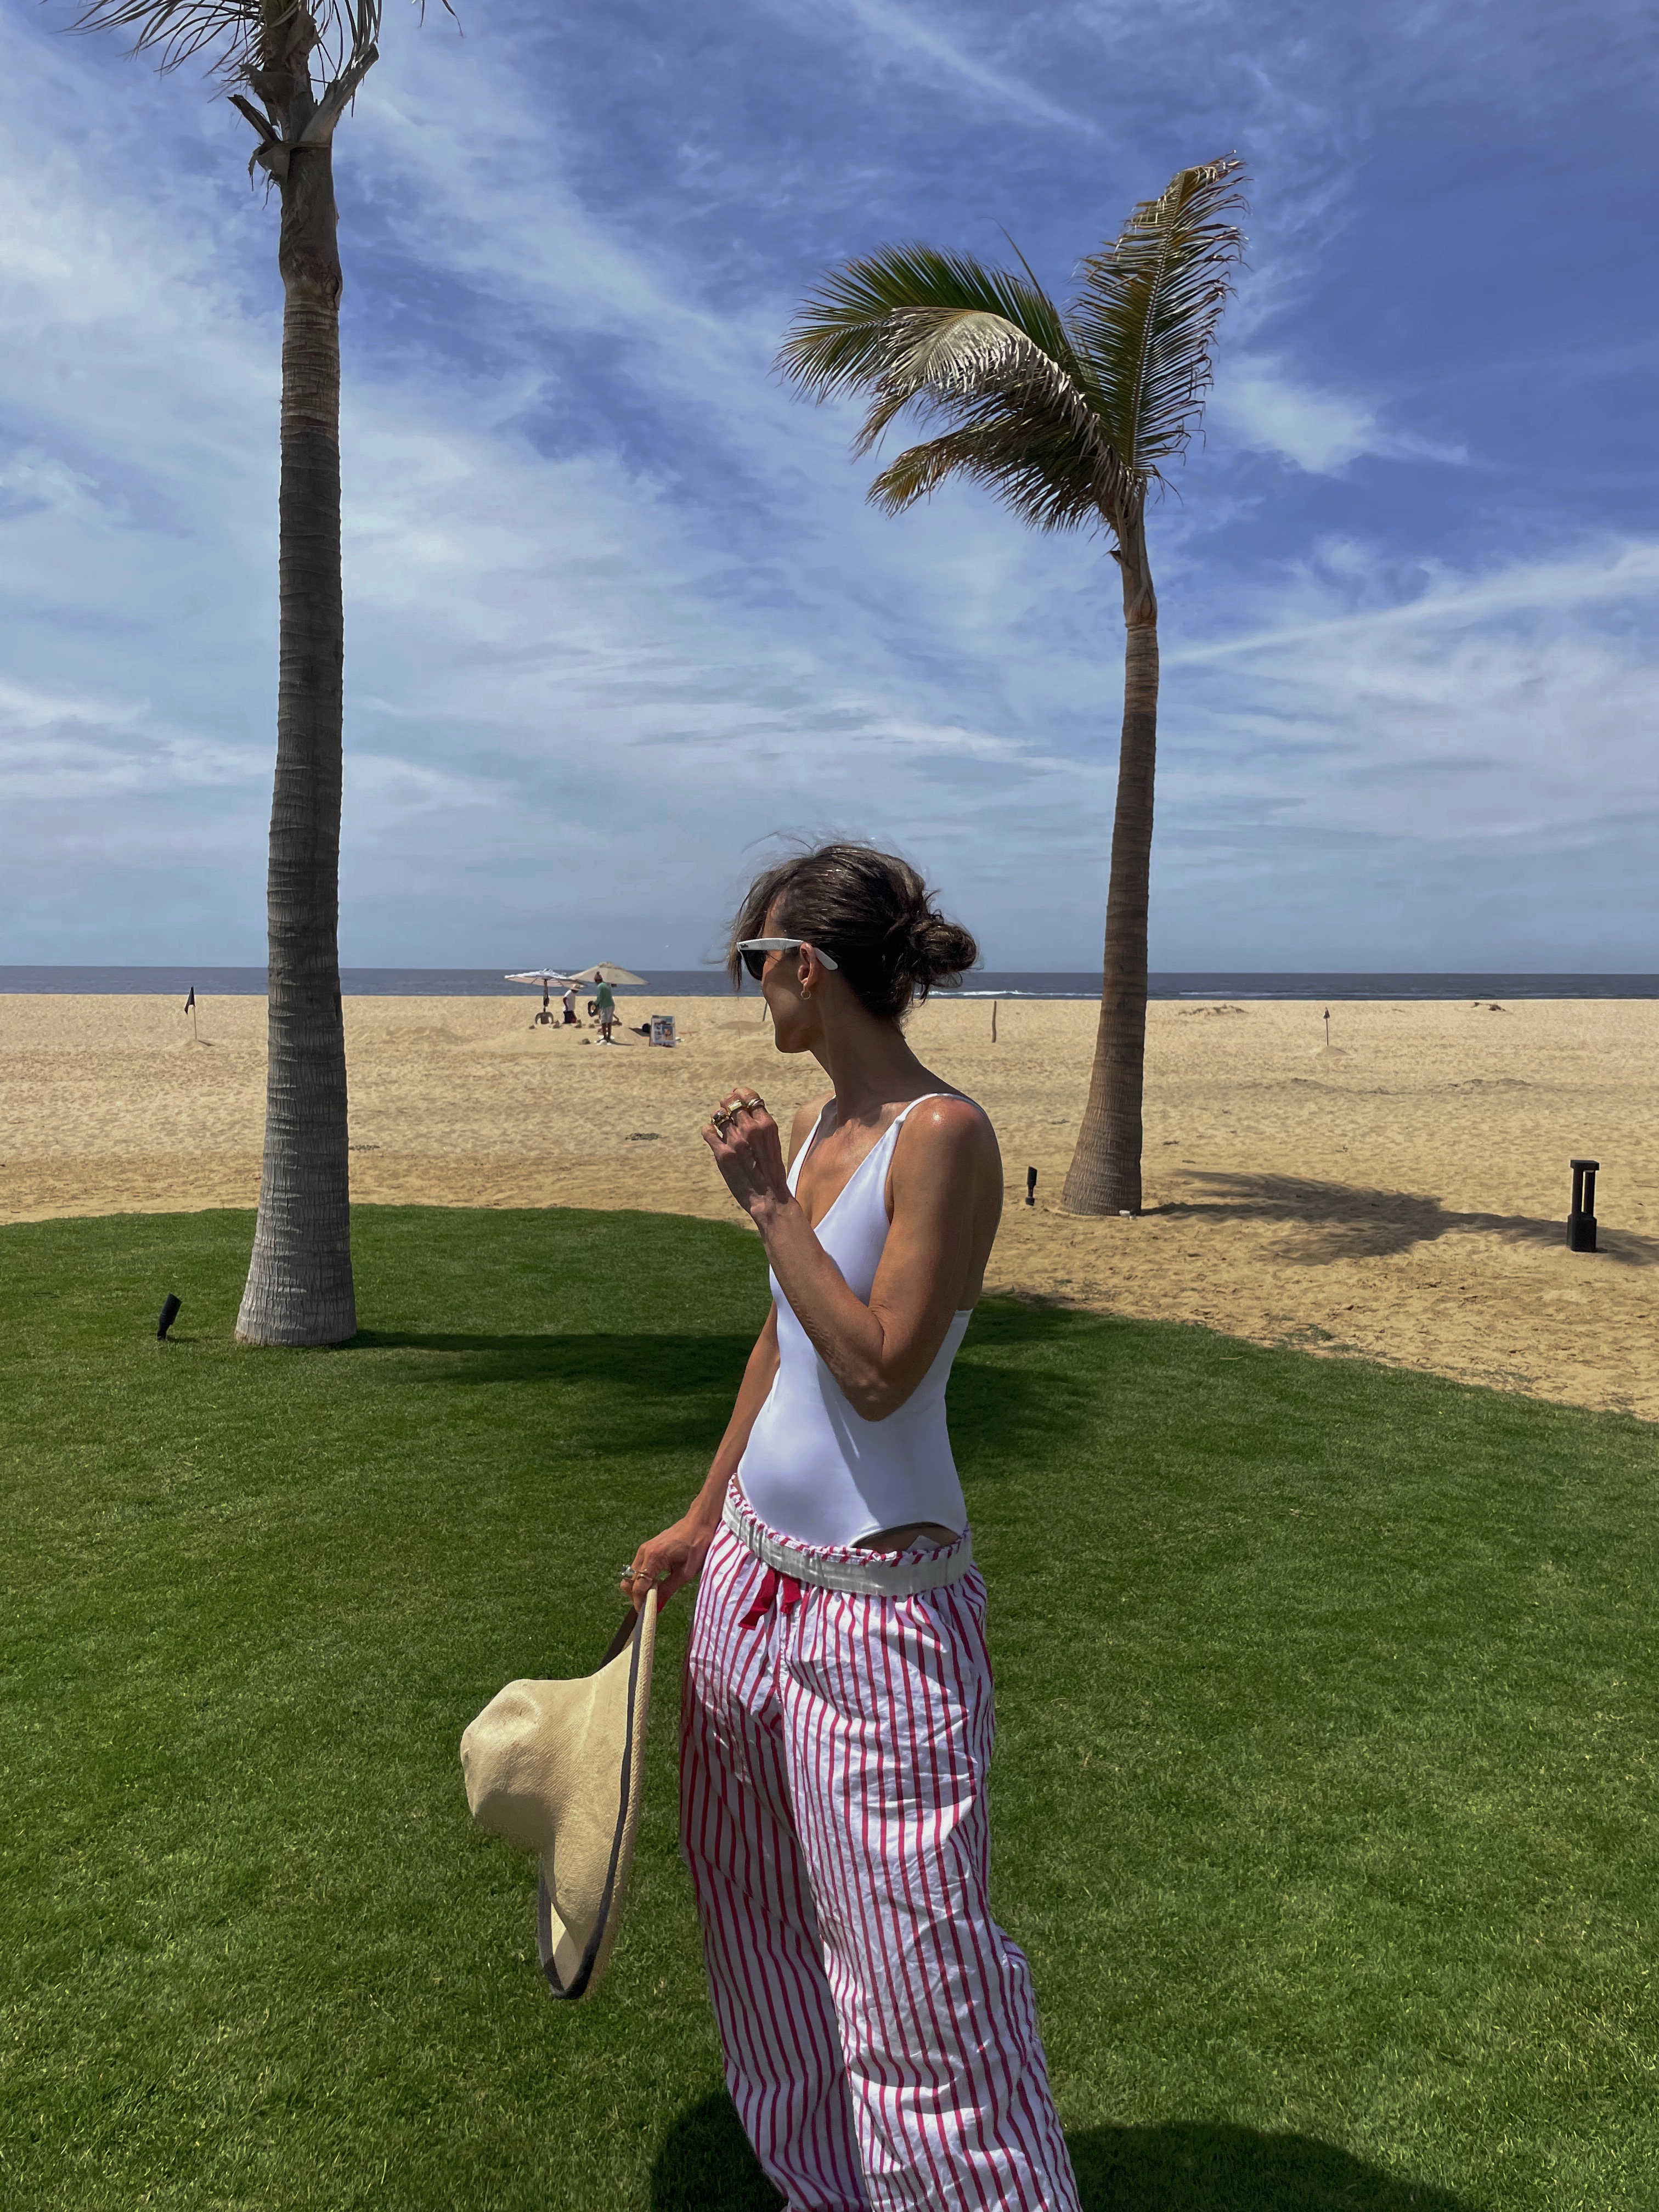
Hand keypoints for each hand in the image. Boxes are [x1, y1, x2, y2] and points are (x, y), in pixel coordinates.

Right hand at [621, 1512, 716, 1614]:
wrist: (698, 1522)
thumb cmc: (697, 1545)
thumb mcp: (686, 1572)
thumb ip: (668, 1590)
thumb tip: (656, 1608)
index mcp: (653, 1557)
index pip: (638, 1586)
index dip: (639, 1602)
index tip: (644, 1614)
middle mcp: (644, 1552)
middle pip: (629, 1581)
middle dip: (635, 1596)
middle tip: (649, 1606)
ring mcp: (643, 1549)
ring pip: (630, 1575)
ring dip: (638, 1588)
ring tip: (653, 1595)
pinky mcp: (646, 1548)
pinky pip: (637, 1568)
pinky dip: (641, 1579)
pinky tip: (655, 1583)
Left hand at [702, 1091, 790, 1219]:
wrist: (768, 1198)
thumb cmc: (772, 1171)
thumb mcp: (772, 1142)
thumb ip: (760, 1124)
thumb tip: (745, 1106)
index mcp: (767, 1125)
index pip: (749, 1096)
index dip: (741, 1093)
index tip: (737, 1094)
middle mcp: (750, 1130)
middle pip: (731, 1102)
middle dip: (727, 1102)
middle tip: (725, 1107)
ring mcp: (735, 1141)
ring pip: (718, 1116)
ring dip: (718, 1118)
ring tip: (720, 1124)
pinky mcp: (722, 1154)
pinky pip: (708, 1131)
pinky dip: (708, 1129)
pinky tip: (712, 1134)